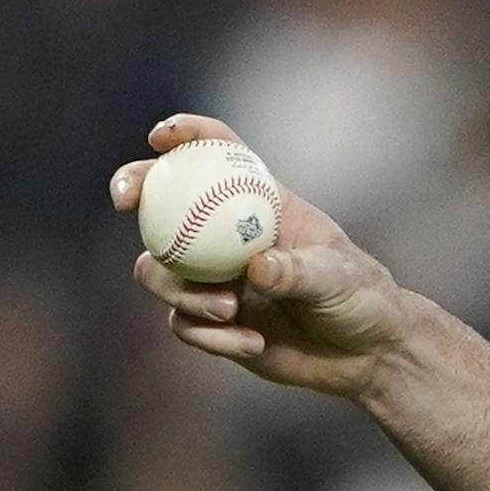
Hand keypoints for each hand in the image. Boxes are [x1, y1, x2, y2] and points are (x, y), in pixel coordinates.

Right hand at [110, 113, 414, 402]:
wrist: (364, 355)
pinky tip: (253, 344)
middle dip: (135, 186)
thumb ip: (296, 272)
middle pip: (165, 199)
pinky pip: (183, 323)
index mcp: (261, 202)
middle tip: (126, 200)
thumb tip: (255, 267)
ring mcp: (214, 277)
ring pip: (159, 269)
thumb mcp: (337, 278)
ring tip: (228, 312)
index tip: (160, 136)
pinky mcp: (210, 321)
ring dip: (181, 291)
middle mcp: (229, 234)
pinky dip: (209, 335)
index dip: (187, 135)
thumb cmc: (359, 296)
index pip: (219, 152)